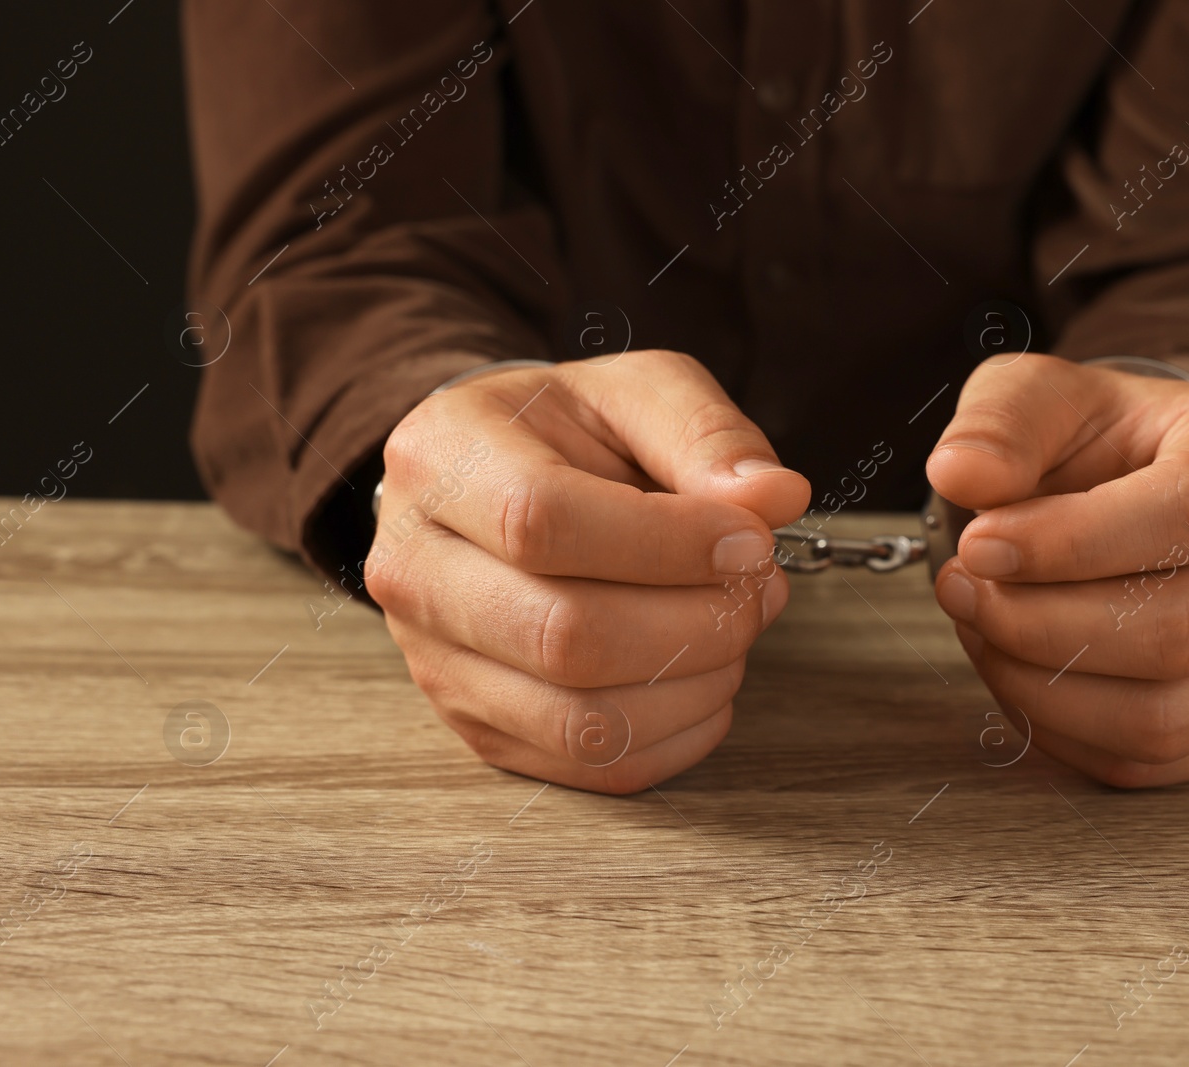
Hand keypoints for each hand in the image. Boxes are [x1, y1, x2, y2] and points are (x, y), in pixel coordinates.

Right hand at [365, 351, 809, 793]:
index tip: (752, 539)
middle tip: (760, 588)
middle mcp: (414, 569)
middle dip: (697, 622)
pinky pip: (592, 765)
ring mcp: (437, 662)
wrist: (494, 483)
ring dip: (696, 684)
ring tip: (738, 627)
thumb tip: (774, 499)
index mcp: (441, 460)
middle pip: (564, 636)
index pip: (542, 521)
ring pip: (581, 719)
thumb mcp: (635, 391)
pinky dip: (678, 734)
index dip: (668, 544)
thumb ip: (706, 434)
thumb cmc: (566, 434)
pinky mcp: (477, 727)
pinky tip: (707, 677)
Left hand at [926, 355, 1188, 787]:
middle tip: (961, 590)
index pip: (1184, 517)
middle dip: (1040, 626)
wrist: (1141, 485)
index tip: (975, 545)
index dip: (1067, 546)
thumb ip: (999, 425)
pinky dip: (1064, 732)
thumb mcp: (1041, 397)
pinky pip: (1153, 760)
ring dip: (1042, 688)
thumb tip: (962, 475)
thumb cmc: (1098, 441)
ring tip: (982, 629)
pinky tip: (1019, 674)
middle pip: (1179, 631)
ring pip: (1166, 716)